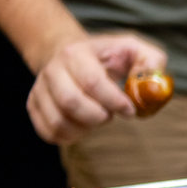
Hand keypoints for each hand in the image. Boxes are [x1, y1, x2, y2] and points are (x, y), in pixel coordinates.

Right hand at [27, 31, 166, 144]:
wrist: (71, 55)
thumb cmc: (109, 57)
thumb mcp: (134, 50)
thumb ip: (151, 64)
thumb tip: (152, 87)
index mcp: (76, 53)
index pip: (92, 82)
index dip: (114, 101)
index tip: (130, 110)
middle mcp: (52, 70)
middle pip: (71, 102)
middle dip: (99, 116)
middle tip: (110, 114)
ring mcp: (40, 89)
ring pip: (59, 121)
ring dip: (85, 128)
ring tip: (97, 118)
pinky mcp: (34, 106)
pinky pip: (49, 133)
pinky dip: (71, 136)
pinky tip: (84, 126)